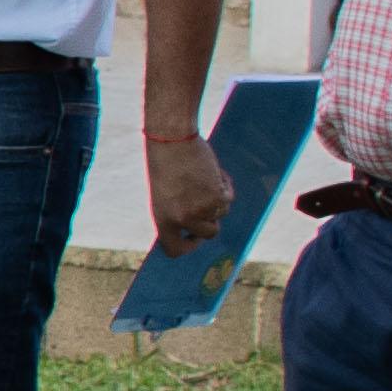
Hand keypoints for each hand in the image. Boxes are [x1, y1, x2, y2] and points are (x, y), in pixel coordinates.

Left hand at [143, 129, 232, 253]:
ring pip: (221, 213)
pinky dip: (225, 185)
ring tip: (203, 177)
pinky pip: (229, 198)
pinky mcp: (217, 198)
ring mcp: (201, 211)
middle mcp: (182, 220)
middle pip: (208, 233)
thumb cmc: (166, 162)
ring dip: (217, 197)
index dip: (187, 246)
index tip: (194, 237)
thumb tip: (195, 226)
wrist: (172, 139)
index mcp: (162, 220)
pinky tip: (212, 170)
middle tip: (209, 202)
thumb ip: (177, 211)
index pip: (174, 250)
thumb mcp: (165, 193)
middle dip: (212, 219)